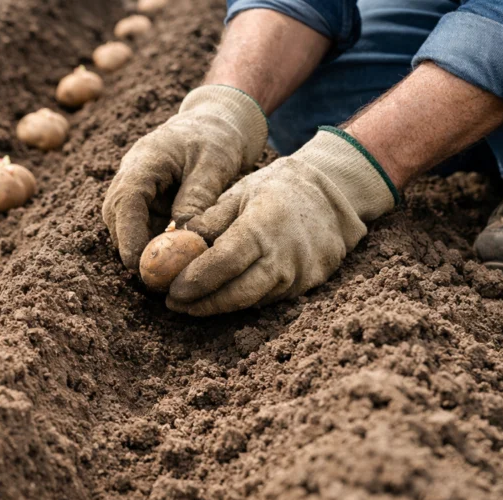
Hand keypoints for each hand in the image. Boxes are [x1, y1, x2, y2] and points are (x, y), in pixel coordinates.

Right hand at [102, 85, 266, 270]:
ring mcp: (135, 186)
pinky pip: (139, 224)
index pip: (126, 200)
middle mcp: (131, 173)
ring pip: (124, 223)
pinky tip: (168, 258)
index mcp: (145, 159)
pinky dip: (149, 241)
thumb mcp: (214, 164)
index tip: (136, 263)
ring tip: (163, 271)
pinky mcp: (145, 198)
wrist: (215, 122)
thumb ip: (197, 198)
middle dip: (129, 246)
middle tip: (153, 276)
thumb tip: (184, 236)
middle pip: (116, 216)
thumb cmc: (217, 138)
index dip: (128, 234)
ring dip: (138, 246)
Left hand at [167, 129, 397, 315]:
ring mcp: (299, 274)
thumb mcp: (239, 193)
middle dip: (202, 304)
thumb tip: (174, 241)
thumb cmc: (276, 189)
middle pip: (237, 293)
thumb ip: (208, 219)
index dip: (195, 281)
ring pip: (252, 301)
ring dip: (219, 306)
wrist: (332, 195)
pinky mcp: (307, 285)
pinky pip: (268, 299)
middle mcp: (284, 256)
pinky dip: (242, 300)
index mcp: (262, 227)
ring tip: (190, 303)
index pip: (223, 263)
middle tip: (174, 304)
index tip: (170, 290)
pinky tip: (222, 296)